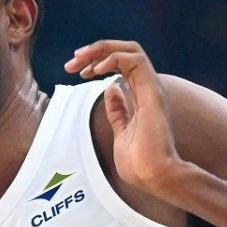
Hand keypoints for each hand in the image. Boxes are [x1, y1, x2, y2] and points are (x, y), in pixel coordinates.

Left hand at [67, 41, 196, 200]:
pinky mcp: (152, 91)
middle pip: (124, 53)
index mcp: (142, 97)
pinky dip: (113, 58)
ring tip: (80, 60)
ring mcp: (151, 88)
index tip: (77, 70)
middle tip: (72, 61)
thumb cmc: (140, 164)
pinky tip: (96, 70)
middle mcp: (148, 88)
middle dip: (96, 51)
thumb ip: (118, 111)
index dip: (98, 62)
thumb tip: (111, 90)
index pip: (122, 66)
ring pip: (131, 49)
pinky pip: (135, 60)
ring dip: (102, 50)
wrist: (153, 176)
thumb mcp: (121, 132)